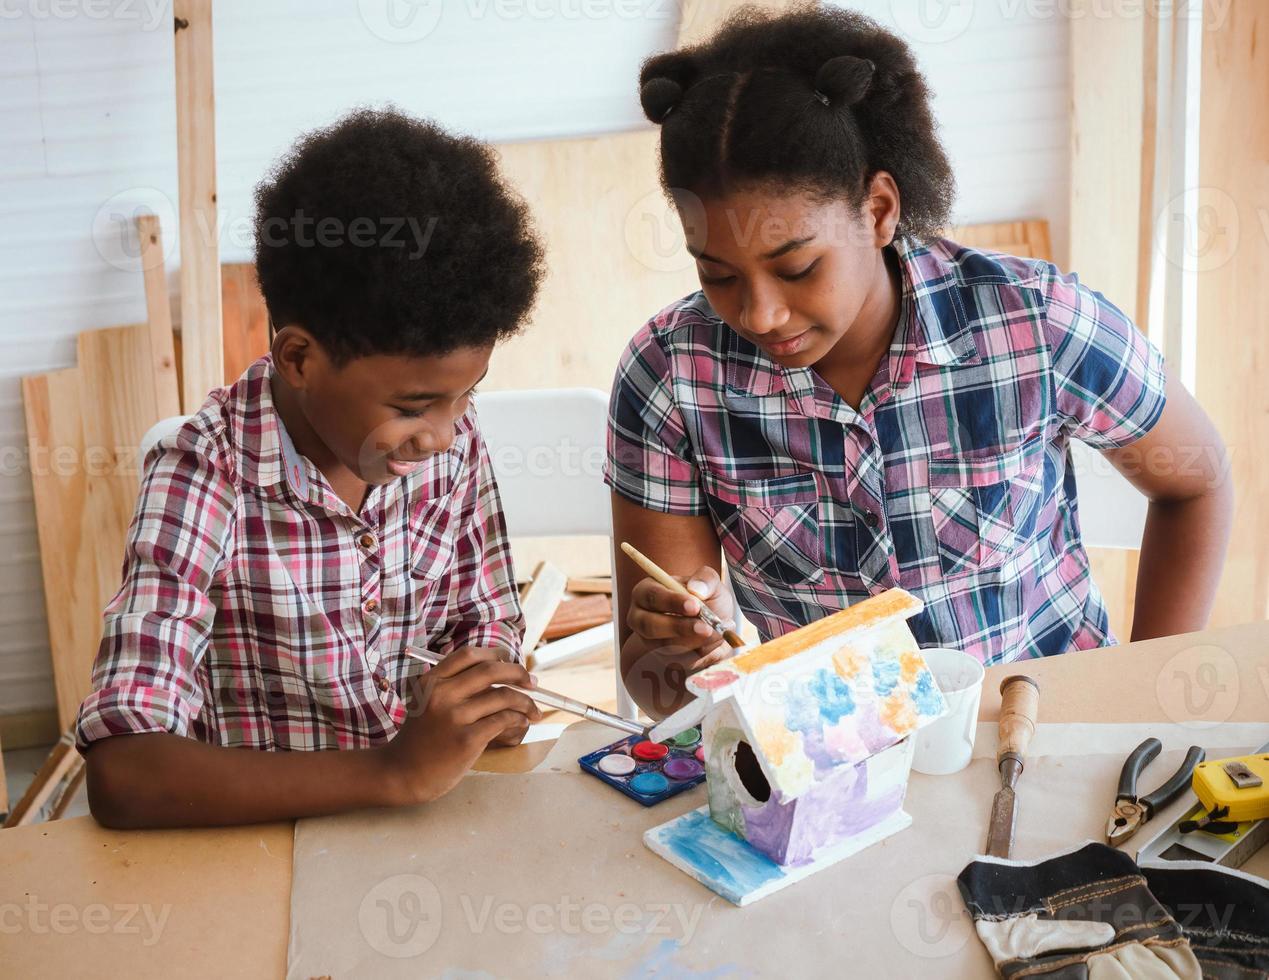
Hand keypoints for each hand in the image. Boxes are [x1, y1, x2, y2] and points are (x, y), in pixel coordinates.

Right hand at [381, 647, 541, 803]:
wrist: (402, 774)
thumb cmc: (420, 739)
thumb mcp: (427, 703)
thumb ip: (454, 688)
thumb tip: (501, 677)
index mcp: (431, 681)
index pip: (469, 655)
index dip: (495, 655)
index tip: (510, 662)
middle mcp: (442, 694)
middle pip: (491, 670)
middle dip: (518, 673)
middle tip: (533, 682)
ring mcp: (455, 717)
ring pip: (503, 696)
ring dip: (525, 702)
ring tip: (533, 711)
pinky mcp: (467, 739)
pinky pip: (503, 721)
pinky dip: (518, 720)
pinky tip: (522, 723)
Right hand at [627, 564, 736, 671]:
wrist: (714, 626)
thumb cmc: (706, 599)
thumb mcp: (710, 583)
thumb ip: (706, 580)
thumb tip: (696, 589)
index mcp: (646, 592)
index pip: (652, 596)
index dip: (672, 602)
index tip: (695, 606)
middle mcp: (640, 618)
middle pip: (650, 626)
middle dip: (680, 627)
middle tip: (706, 628)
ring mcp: (649, 642)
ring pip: (666, 647)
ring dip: (695, 642)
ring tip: (717, 633)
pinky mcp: (663, 660)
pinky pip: (680, 663)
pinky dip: (701, 655)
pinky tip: (714, 645)